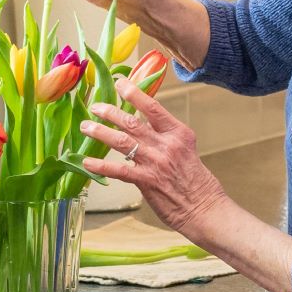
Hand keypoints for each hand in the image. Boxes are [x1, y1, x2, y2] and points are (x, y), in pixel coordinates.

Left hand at [80, 78, 227, 233]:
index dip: (134, 93)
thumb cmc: (195, 181)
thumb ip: (164, 136)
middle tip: (95, 106)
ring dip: (101, 132)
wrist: (205, 209)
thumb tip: (141, 125)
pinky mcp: (147, 181)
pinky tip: (87, 162)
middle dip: (110, 112)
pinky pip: (119, 170)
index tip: (120, 82)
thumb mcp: (185, 149)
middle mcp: (166, 144)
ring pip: (122, 141)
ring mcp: (156, 162)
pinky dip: (101, 165)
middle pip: (132, 122)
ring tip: (86, 127)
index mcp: (178, 133)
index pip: (153, 107)